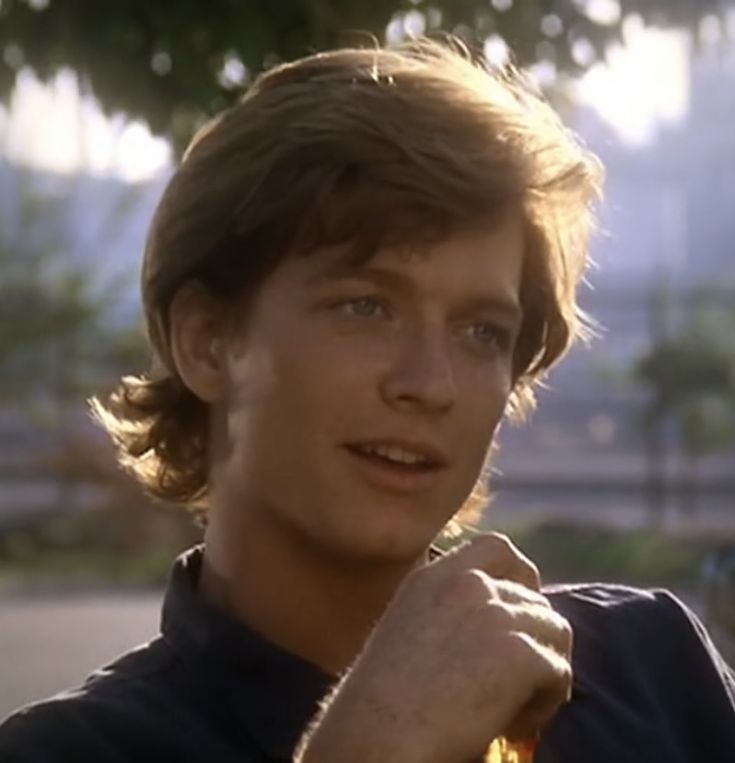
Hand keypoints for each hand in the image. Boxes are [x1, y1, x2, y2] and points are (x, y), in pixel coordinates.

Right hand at [298, 533, 571, 762]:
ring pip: (555, 632)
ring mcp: (495, 614)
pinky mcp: (519, 653)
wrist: (378, 734)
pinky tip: (512, 727)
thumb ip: (450, 613)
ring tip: (514, 709)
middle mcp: (468, 584)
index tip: (519, 615)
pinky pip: (558, 672)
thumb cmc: (383, 701)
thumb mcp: (407, 631)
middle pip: (535, 599)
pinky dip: (545, 704)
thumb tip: (499, 632)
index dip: (521, 577)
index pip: (497, 547)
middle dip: (533, 642)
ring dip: (543, 672)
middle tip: (513, 687)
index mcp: (435, 577)